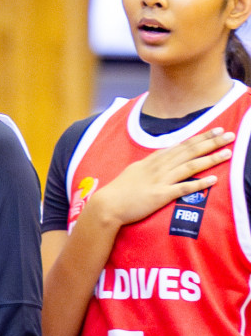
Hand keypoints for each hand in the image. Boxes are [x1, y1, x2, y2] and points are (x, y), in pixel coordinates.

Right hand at [88, 127, 233, 228]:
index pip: (181, 145)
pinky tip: (213, 180)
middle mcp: (158, 167)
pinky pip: (183, 188)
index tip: (215, 130)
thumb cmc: (119, 191)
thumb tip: (162, 157)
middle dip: (211, 142)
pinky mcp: (160, 196)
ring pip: (189, 166)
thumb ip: (150, 164)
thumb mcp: (134, 171)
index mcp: (153, 160)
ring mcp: (160, 181)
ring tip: (227, 153)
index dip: (200, 137)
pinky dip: (199, 183)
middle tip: (229, 135)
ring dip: (210, 159)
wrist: (106, 205)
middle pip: (189, 151)